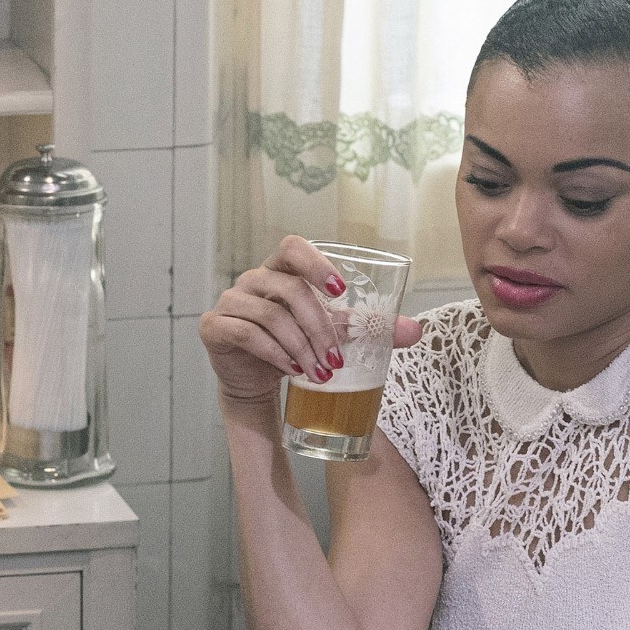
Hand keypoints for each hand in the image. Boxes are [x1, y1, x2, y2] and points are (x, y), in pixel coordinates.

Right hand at [200, 237, 425, 417]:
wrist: (256, 381)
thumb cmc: (296, 347)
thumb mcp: (333, 335)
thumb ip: (367, 328)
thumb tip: (413, 330)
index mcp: (281, 271)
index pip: (292, 247)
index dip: (315, 263)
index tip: (341, 291)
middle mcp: (254, 280)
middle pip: (288, 289)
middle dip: (319, 326)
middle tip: (337, 359)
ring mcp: (232, 302)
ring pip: (270, 315)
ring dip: (301, 347)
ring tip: (320, 374)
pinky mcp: (215, 327)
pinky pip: (246, 334)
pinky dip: (274, 354)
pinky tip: (292, 371)